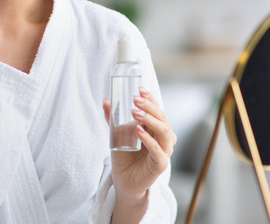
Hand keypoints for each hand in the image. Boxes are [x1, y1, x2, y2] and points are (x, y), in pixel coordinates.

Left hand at [102, 88, 175, 207]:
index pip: (158, 110)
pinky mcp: (160, 164)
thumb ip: (113, 118)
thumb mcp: (117, 134)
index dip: (151, 99)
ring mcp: (164, 151)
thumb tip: (105, 100)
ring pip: (164, 131)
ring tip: (134, 112)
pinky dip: (148, 139)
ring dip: (149, 119)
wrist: (124, 180)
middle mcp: (164, 138)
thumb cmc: (125, 156)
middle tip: (135, 99)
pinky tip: (137, 130)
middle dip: (149, 106)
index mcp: (156, 129)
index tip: (139, 89)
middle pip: (162, 118)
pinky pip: (157, 150)